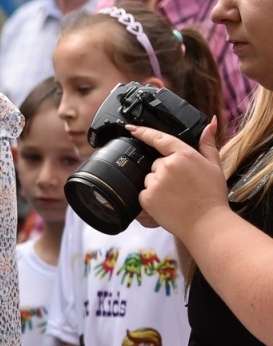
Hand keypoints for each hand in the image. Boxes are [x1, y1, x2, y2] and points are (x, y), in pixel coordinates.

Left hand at [131, 118, 229, 239]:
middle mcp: (167, 166)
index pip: (159, 138)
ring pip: (149, 179)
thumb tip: (211, 123)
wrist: (206, 222)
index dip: (143, 132)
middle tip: (181, 186)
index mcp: (183, 155)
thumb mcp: (214, 165)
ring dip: (157, 186)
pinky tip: (167, 204)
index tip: (131, 128)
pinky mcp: (147, 197)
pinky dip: (151, 199)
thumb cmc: (212, 195)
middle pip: (156, 164)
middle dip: (164, 172)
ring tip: (176, 197)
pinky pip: (143, 193)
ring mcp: (155, 181)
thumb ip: (208, 143)